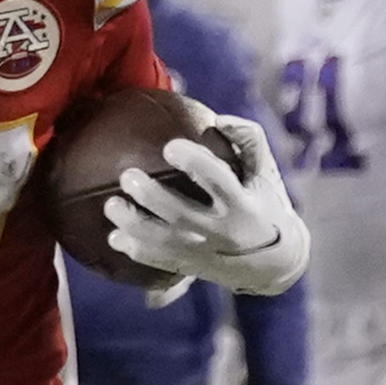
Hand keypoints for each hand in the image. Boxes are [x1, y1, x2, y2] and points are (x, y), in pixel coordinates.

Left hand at [104, 115, 306, 295]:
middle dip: (152, 197)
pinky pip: (158, 261)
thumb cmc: (267, 205)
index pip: (217, 181)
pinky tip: (113, 237)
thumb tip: (218, 119)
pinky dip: (135, 250)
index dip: (195, 163)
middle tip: (127, 176)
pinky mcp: (190, 266)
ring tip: (110, 205)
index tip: (170, 147)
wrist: (275, 265)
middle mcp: (221, 231)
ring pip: (163, 242)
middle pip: (182, 215)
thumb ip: (248, 140)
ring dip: (134, 225)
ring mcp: (203, 252)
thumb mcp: (266, 173)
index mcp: (242, 204)